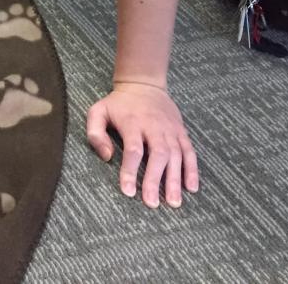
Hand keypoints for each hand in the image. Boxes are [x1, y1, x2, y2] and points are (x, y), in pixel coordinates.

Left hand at [86, 82, 199, 208]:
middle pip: (157, 155)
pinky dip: (192, 170)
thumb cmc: (118, 103)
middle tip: (152, 203)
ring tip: (173, 202)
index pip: (133, 150)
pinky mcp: (181, 132)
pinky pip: (189, 152)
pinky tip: (191, 187)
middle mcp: (154, 126)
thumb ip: (96, 133)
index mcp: (132, 122)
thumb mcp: (98, 111)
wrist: (143, 84)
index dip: (130, 171)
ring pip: (176, 155)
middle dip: (155, 180)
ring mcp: (170, 129)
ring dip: (175, 180)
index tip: (128, 191)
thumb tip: (107, 157)